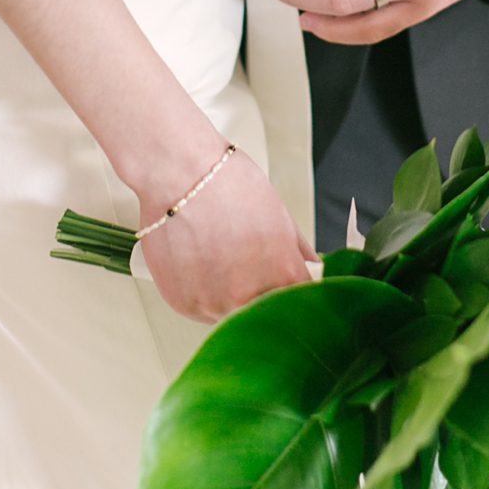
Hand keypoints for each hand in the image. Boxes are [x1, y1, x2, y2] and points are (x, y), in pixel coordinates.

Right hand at [137, 144, 314, 323]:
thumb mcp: (278, 214)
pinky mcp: (184, 304)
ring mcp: (214, 303)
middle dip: (261, 296)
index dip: (293, 292)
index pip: (302, 302)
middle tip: (246, 266)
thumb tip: (311, 265)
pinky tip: (198, 263)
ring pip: (231, 315)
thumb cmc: (227, 184)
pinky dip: (202, 293)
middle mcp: (250, 297)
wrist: (177, 174)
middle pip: (265, 314)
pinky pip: (201, 309)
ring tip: (217, 260)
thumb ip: (297, 249)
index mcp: (283, 276)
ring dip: (229, 297)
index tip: (283, 282)